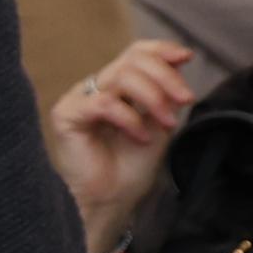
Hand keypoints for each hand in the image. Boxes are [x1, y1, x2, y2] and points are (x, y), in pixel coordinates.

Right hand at [46, 40, 199, 252]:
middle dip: (165, 76)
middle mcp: (96, 88)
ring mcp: (80, 99)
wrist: (112, 202)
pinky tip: (140, 137)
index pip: (136, 53)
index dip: (161, 50)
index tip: (187, 57)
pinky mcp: (66, 114)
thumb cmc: (131, 168)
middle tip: (185, 99)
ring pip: (122, 76)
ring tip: (167, 124)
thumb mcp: (159, 123)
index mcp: (116, 87)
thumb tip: (179, 63)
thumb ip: (164, 94)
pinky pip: (105, 103)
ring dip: (153, 97)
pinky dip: (130, 118)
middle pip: (132, 60)